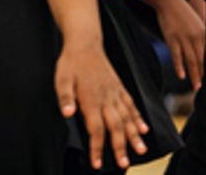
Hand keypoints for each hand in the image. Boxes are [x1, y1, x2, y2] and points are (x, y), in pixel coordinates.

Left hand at [55, 40, 148, 170]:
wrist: (85, 42)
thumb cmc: (70, 63)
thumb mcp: (61, 79)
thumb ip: (65, 97)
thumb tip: (67, 113)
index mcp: (91, 100)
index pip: (96, 129)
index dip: (97, 148)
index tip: (97, 164)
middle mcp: (106, 99)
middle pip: (116, 127)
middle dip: (120, 147)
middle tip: (124, 164)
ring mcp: (115, 93)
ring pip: (127, 118)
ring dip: (134, 135)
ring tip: (141, 150)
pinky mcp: (119, 87)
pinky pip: (131, 104)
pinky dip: (138, 117)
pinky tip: (144, 128)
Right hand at [148, 0, 205, 86]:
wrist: (169, 0)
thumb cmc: (181, 12)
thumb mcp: (195, 23)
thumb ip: (200, 36)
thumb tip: (202, 49)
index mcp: (204, 33)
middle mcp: (196, 37)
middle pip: (201, 60)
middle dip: (203, 74)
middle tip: (204, 87)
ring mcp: (184, 38)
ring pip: (191, 60)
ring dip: (194, 75)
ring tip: (197, 86)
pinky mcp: (172, 38)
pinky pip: (177, 56)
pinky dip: (179, 66)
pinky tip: (181, 76)